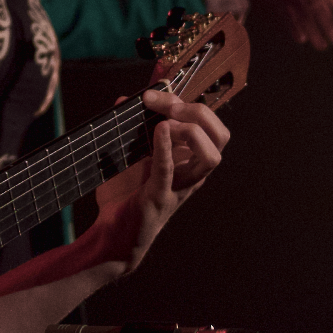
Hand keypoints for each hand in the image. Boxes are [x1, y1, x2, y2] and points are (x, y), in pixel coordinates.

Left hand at [90, 90, 228, 273]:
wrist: (111, 237)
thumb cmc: (124, 198)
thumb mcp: (129, 157)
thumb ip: (130, 129)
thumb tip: (124, 99)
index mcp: (188, 161)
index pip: (208, 125)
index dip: (186, 103)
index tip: (154, 94)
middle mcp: (191, 174)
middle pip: (220, 137)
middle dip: (198, 113)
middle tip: (169, 106)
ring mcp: (179, 187)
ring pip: (210, 157)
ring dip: (191, 133)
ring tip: (166, 124)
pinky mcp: (160, 198)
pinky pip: (169, 171)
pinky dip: (165, 149)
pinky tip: (159, 131)